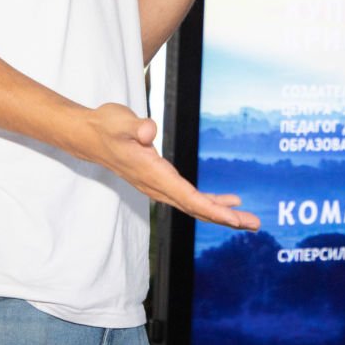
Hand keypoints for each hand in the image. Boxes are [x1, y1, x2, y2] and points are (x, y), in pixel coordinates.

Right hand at [77, 103, 258, 230]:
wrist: (89, 136)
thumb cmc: (106, 126)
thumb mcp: (120, 120)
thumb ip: (137, 127)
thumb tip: (150, 132)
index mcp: (152, 174)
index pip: (187, 197)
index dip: (212, 209)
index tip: (234, 219)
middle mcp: (157, 185)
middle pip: (196, 207)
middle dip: (225, 217)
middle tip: (254, 223)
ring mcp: (158, 186)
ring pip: (194, 205)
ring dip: (221, 213)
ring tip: (248, 219)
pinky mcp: (160, 181)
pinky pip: (189, 198)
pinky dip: (209, 203)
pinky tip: (227, 202)